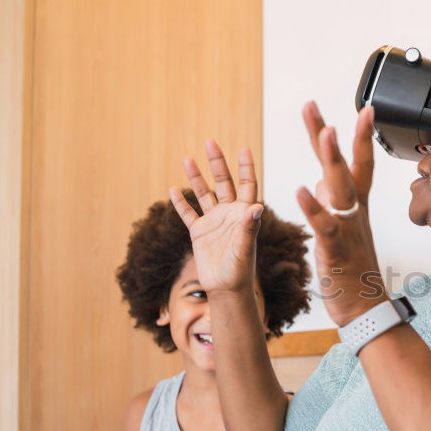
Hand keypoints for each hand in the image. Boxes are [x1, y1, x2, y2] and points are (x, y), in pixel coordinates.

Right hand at [171, 142, 263, 294]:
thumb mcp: (246, 247)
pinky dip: (180, 203)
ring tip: (187, 158)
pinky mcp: (199, 233)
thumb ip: (250, 227)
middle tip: (210, 142)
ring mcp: (213, 222)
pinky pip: (188, 214)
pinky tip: (173, 189)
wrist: (227, 288)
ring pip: (203, 194)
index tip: (244, 149)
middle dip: (217, 163)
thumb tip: (257, 207)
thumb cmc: (241, 270)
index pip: (247, 185)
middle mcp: (229, 214)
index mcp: (244, 214)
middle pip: (223, 183)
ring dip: (196, 178)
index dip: (246, 168)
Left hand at [296, 102, 387, 325]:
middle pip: (345, 165)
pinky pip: (324, 225)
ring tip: (324, 132)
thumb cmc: (352, 271)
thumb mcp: (341, 230)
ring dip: (331, 159)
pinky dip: (313, 207)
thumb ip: (331, 203)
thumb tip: (318, 182)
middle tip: (313, 105)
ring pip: (340, 188)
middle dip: (330, 134)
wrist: (366, 308)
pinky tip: (301, 190)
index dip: (360, 135)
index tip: (364, 108)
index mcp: (355, 207)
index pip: (359, 163)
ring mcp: (347, 228)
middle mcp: (354, 212)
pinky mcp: (336, 249)